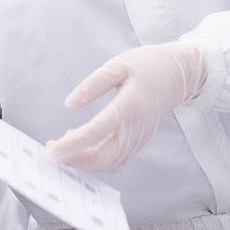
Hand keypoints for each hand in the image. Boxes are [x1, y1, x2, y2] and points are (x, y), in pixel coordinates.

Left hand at [46, 42, 205, 170]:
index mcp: (129, 106)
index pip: (97, 131)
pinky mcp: (139, 143)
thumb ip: (93, 84)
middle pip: (103, 158)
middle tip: (51, 152)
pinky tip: (82, 146)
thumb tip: (70, 104)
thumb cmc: (147, 65)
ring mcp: (140, 139)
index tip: (52, 152)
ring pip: (109, 164)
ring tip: (62, 146)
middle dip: (75, 160)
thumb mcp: (119, 65)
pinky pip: (116, 161)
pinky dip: (97, 161)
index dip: (72, 145)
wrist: (178, 75)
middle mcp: (136, 129)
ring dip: (84, 162)